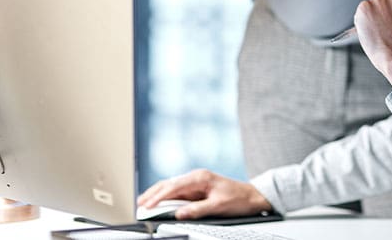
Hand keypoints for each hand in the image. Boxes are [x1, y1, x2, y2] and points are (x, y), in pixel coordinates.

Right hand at [137, 169, 271, 219]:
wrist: (251, 196)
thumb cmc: (238, 198)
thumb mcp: (218, 206)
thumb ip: (198, 209)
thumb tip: (179, 213)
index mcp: (201, 177)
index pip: (174, 186)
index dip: (159, 197)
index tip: (148, 206)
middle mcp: (196, 177)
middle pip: (169, 184)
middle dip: (153, 194)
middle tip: (139, 205)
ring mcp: (196, 182)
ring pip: (171, 187)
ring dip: (157, 194)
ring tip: (143, 203)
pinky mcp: (197, 189)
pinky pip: (177, 192)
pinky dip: (165, 197)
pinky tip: (158, 202)